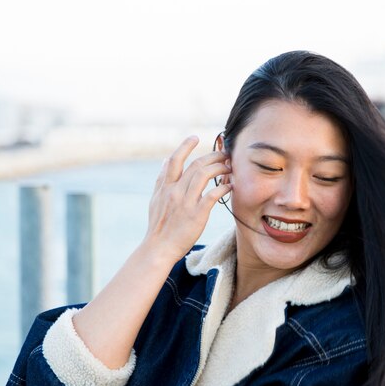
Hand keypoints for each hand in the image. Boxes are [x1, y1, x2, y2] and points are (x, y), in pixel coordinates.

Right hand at [143, 135, 231, 261]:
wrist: (159, 248)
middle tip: (224, 154)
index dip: (185, 146)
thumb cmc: (159, 226)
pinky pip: (212, 195)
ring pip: (204, 175)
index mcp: (165, 187)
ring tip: (229, 167)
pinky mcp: (196, 214)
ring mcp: (185, 202)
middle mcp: (175, 191)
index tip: (195, 137)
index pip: (175, 160)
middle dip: (212, 156)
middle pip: (195, 165)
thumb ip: (161, 180)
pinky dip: (222, 187)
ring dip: (219, 168)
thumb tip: (165, 160)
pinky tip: (229, 186)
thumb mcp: (155, 199)